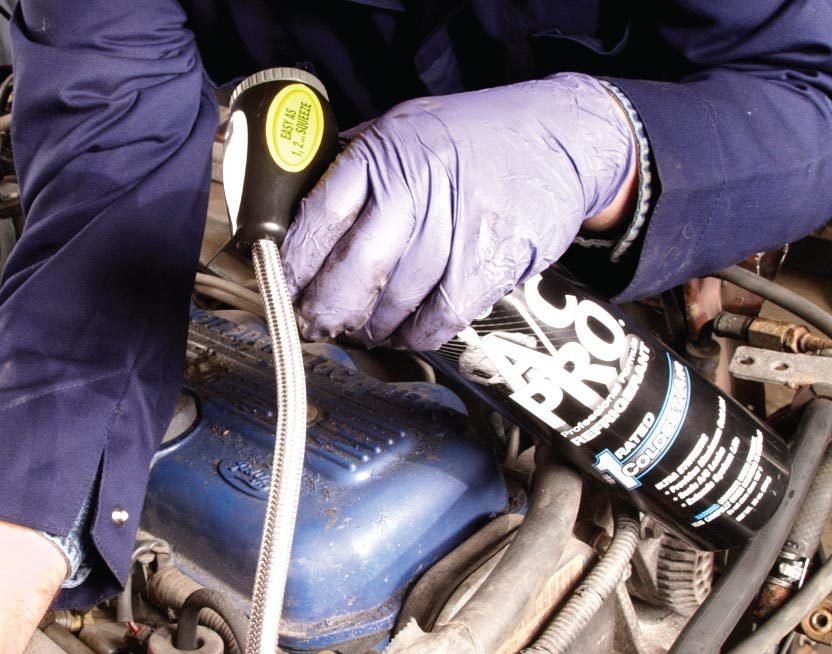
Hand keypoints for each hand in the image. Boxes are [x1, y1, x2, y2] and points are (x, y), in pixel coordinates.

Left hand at [282, 73, 636, 349]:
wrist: (563, 137)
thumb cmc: (471, 139)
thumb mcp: (403, 129)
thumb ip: (353, 168)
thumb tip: (294, 215)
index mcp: (383, 153)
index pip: (319, 217)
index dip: (293, 265)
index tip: (277, 291)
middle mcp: (416, 189)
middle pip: (352, 272)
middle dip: (324, 311)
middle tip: (312, 328)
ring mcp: (455, 229)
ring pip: (391, 305)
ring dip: (368, 328)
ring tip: (360, 329)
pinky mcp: (488, 265)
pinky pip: (435, 322)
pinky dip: (413, 337)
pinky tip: (404, 333)